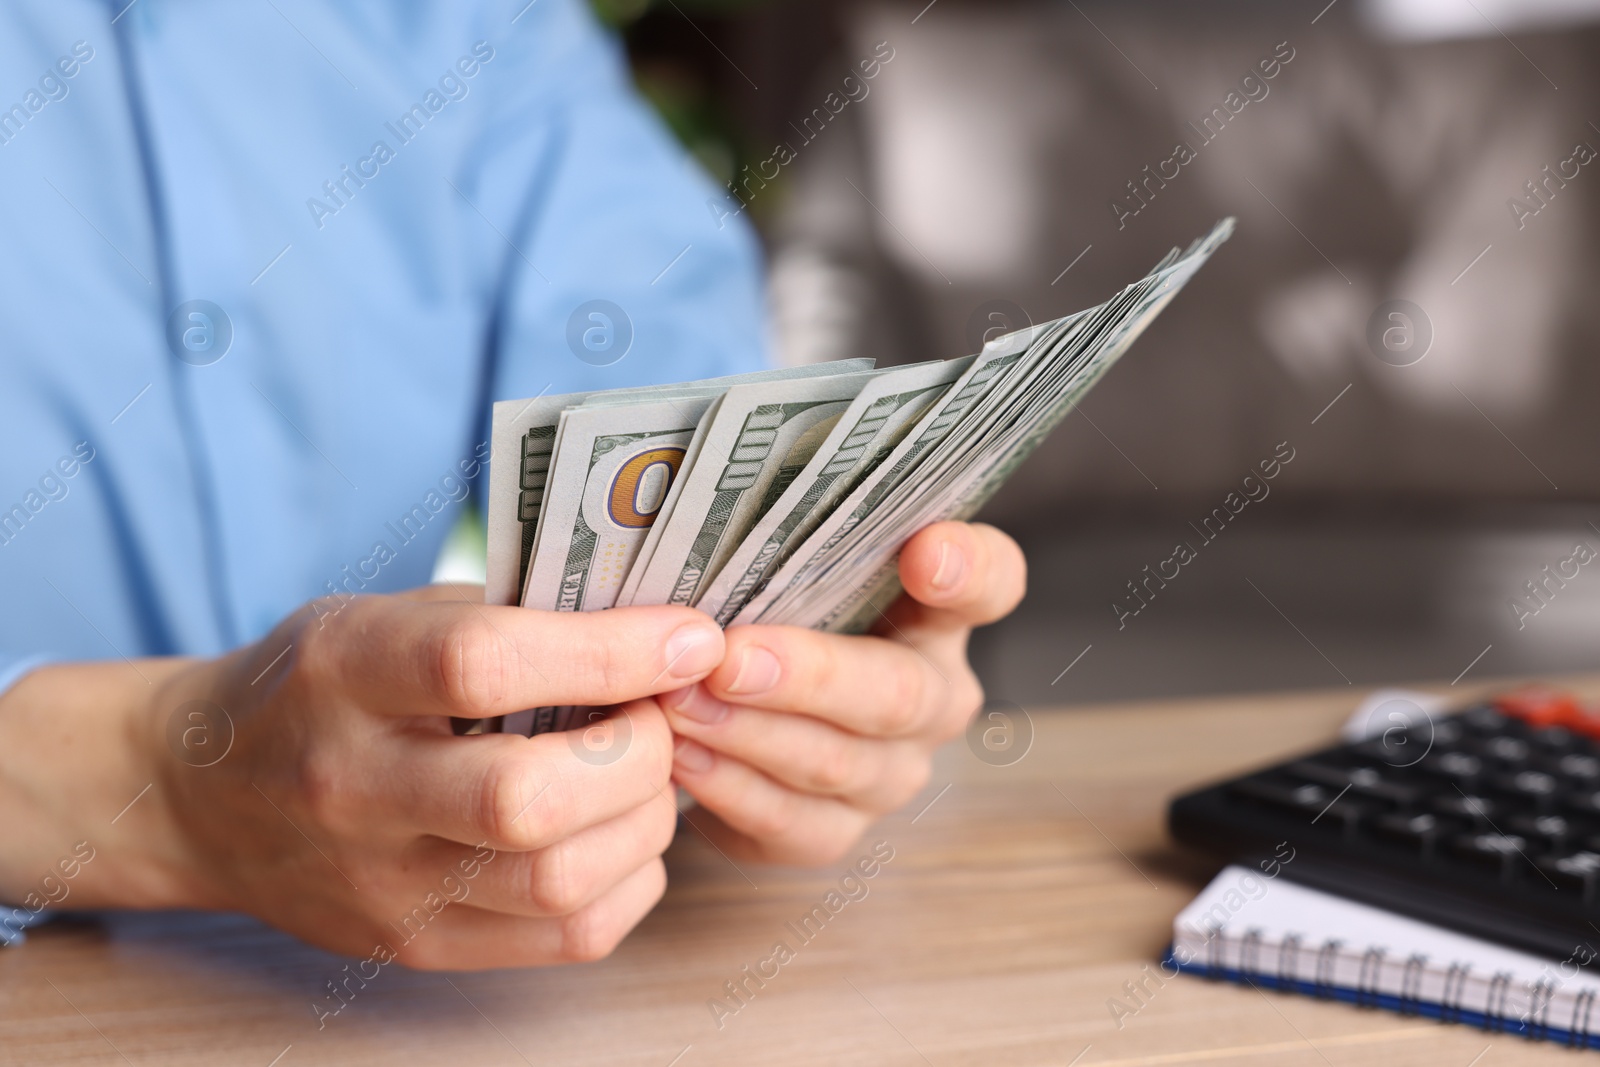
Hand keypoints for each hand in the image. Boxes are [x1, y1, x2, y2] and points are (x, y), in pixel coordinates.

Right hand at [0, 585, 725, 969]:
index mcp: (344, 672)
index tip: (689, 638)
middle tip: (661, 718)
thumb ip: (506, 618)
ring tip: (647, 775)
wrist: (202, 794)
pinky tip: (621, 833)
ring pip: (558, 880)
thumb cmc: (318, 684)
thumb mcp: (384, 614)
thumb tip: (657, 629)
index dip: (609, 650)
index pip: (484, 664)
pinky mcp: (414, 944)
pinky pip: (566, 937)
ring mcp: (381, 882)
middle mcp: (353, 786)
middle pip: (529, 798)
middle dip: (640, 752)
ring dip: (646, 821)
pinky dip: (629, 881)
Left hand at [662, 521, 1025, 864]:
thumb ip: (789, 532)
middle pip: (898, 693)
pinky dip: (732, 792)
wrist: (729, 697)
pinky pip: (795, 825)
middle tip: (729, 657)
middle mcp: (935, 697)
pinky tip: (679, 757)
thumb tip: (729, 495)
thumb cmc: (760, 606)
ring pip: (838, 765)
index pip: (990, 580)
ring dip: (750, 734)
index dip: (966, 568)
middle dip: (808, 676)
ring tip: (677, 702)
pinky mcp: (836, 830)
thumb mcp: (784, 559)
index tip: (925, 551)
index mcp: (940, 610)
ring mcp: (893, 772)